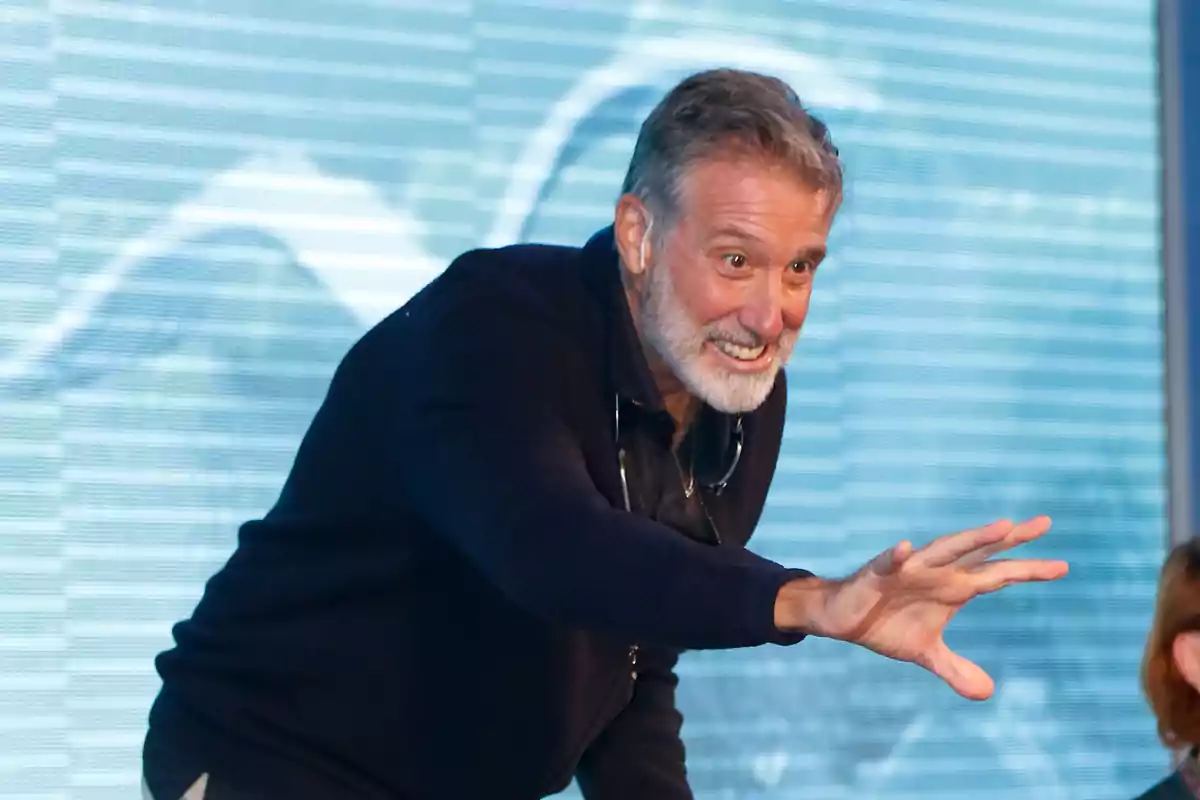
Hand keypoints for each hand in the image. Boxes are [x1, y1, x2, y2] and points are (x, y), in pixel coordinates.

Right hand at [782, 517, 1067, 699]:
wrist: (843, 618)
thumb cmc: (887, 623)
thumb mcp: (926, 652)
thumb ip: (956, 667)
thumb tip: (988, 693)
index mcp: (953, 587)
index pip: (996, 575)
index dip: (1027, 570)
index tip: (1063, 566)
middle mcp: (937, 572)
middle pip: (980, 552)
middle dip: (1010, 539)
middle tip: (1043, 523)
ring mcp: (910, 569)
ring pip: (945, 549)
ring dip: (971, 538)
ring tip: (1000, 526)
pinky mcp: (878, 574)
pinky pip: (889, 563)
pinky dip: (897, 556)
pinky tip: (905, 548)